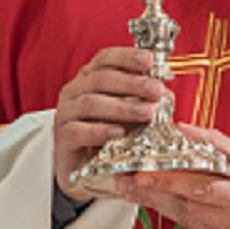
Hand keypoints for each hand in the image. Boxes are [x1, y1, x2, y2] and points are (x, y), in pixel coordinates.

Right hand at [54, 47, 164, 200]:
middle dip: (132, 83)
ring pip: (90, 103)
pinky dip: (100, 130)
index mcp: (90, 79)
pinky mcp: (63, 138)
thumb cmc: (108, 138)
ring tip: (147, 113)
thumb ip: (144, 102)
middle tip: (156, 90)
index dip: (127, 56)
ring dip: (122, 107)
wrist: (84, 172)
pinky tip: (119, 133)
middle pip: (100, 79)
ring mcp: (66, 114)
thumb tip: (166, 94)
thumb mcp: (130, 116)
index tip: (149, 60)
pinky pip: (78, 131)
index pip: (105, 59)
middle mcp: (75, 92)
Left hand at [114, 125, 229, 228]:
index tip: (140, 173)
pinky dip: (181, 215)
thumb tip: (183, 129)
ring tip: (136, 189)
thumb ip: (216, 144)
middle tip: (124, 181)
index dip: (166, 181)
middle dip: (151, 193)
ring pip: (186, 221)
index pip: (197, 189)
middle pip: (184, 207)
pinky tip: (165, 203)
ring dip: (161, 204)